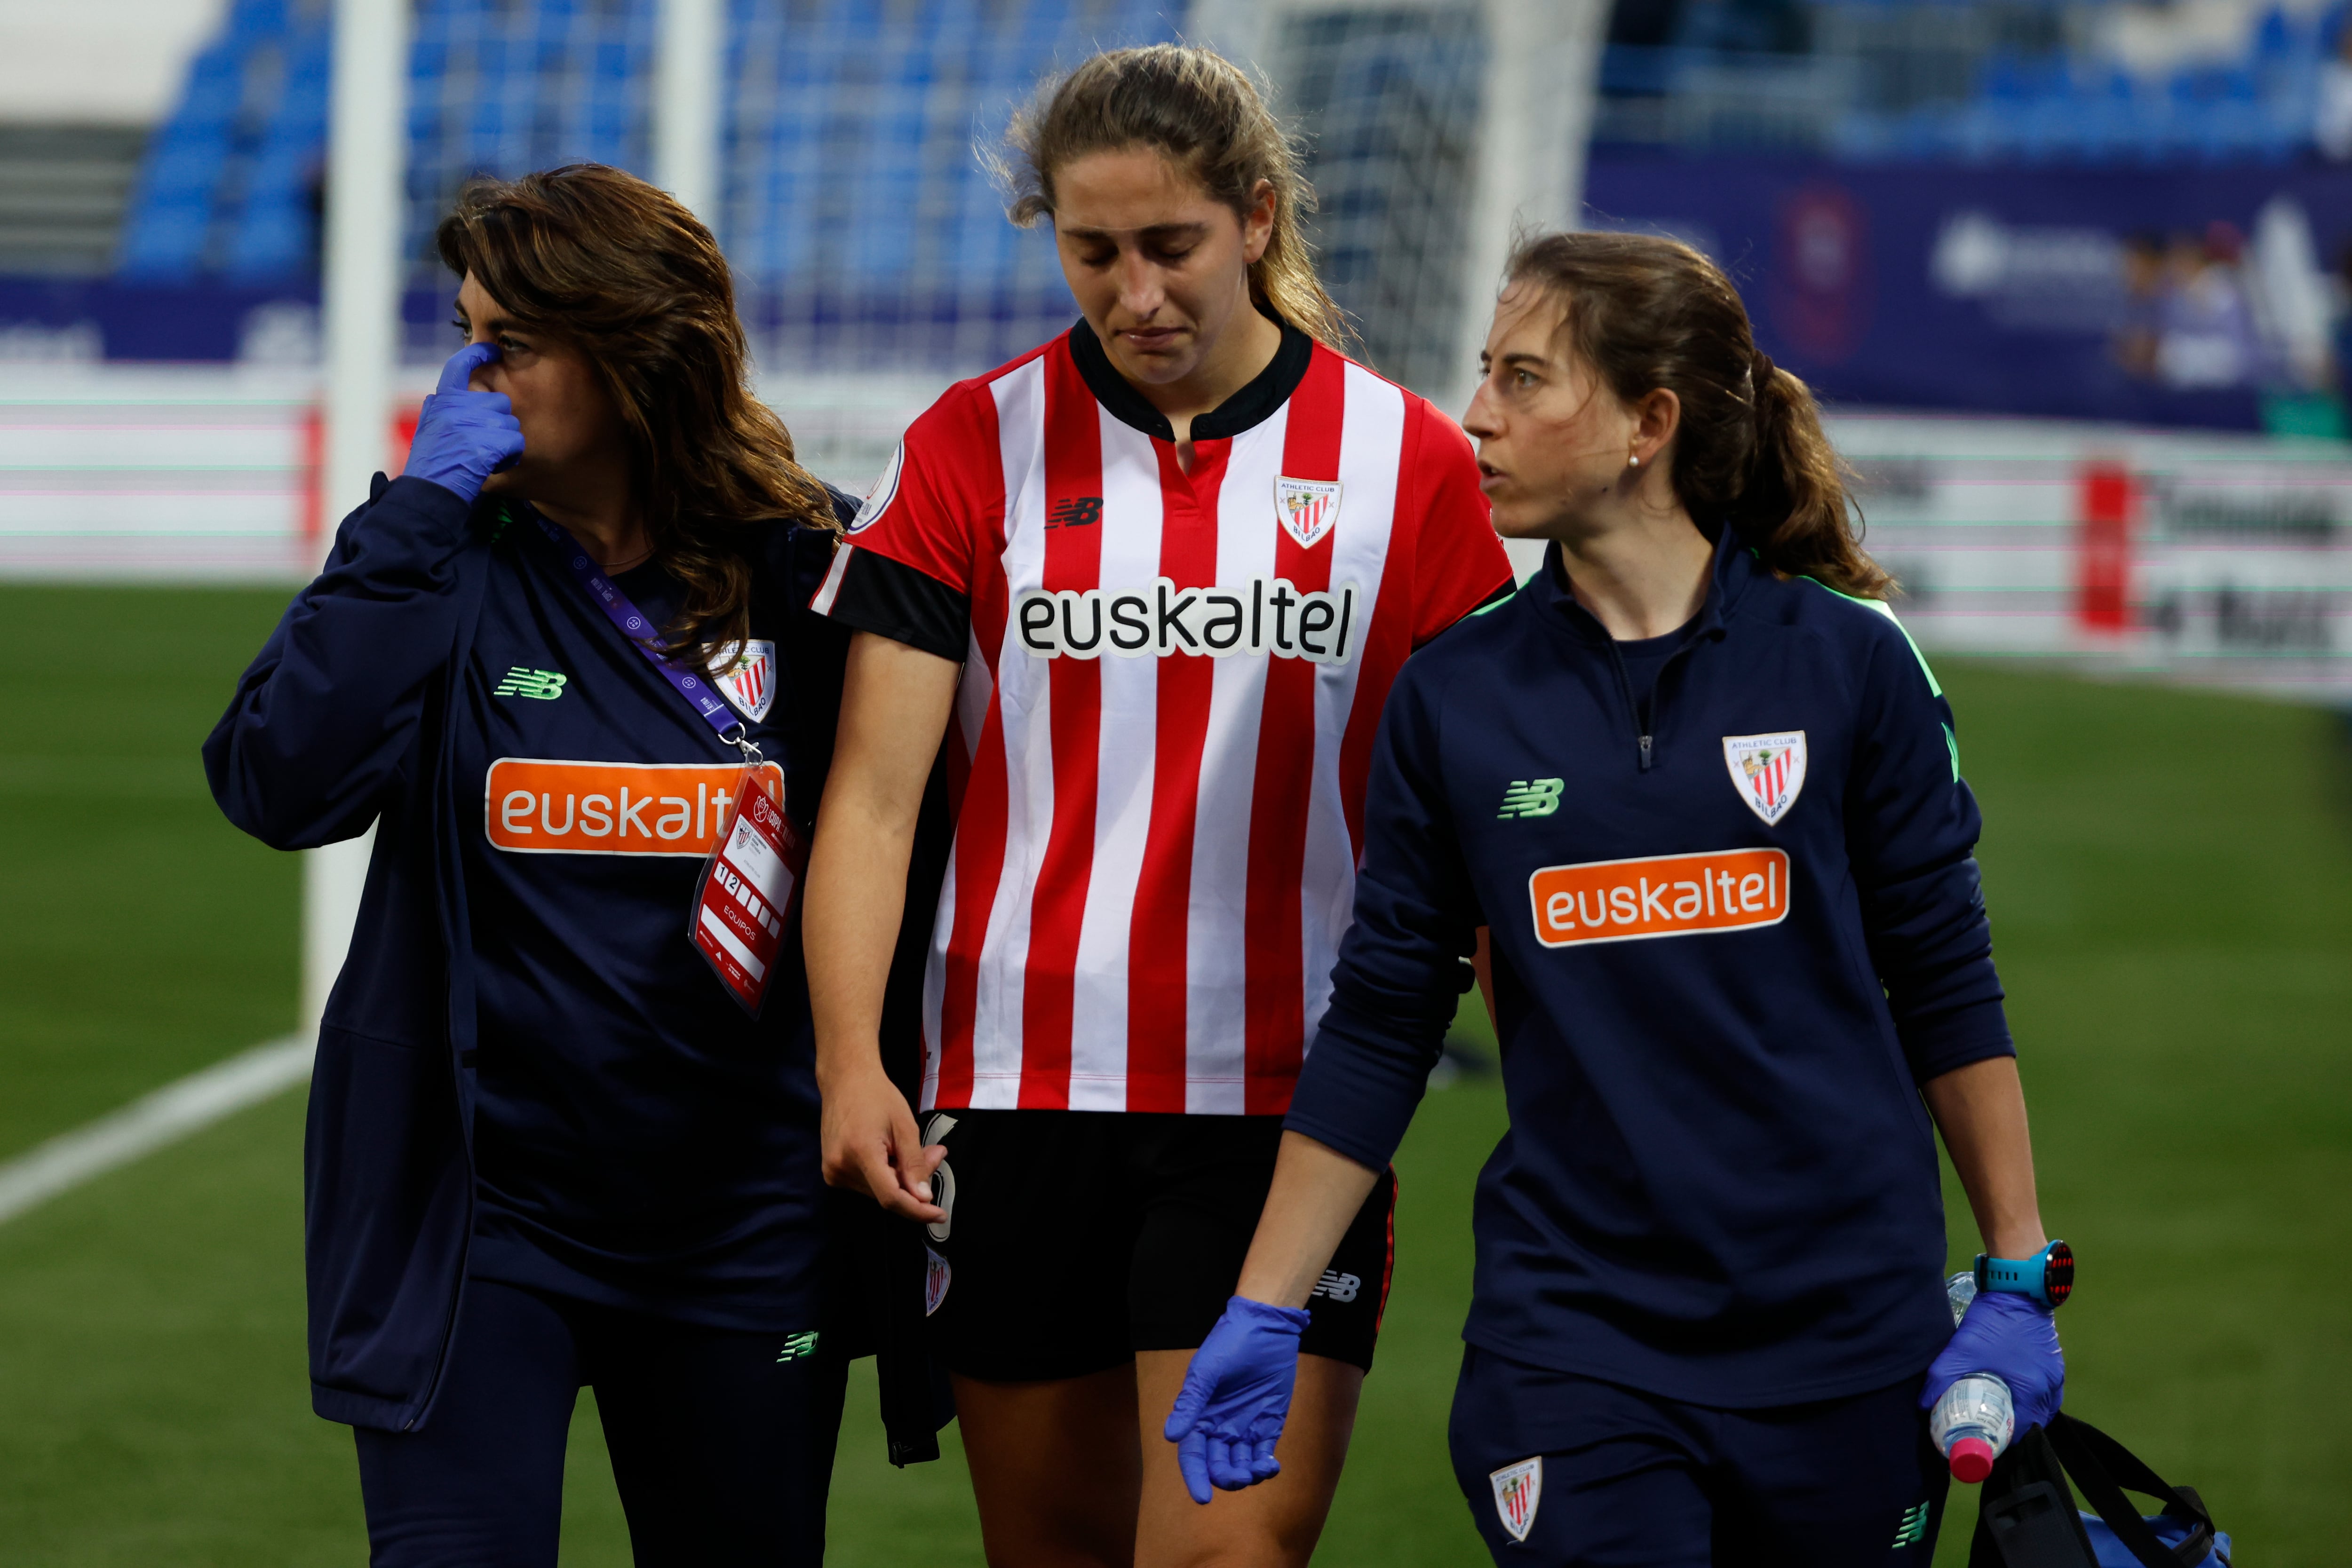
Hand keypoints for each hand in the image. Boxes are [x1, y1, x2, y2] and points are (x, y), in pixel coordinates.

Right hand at [403, 342, 523, 502]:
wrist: (428, 491)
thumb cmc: (429, 466)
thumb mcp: (428, 429)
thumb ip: (441, 409)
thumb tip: (446, 394)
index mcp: (442, 401)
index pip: (459, 366)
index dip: (478, 354)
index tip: (492, 349)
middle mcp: (458, 406)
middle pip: (500, 401)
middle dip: (498, 423)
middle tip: (481, 445)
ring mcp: (474, 423)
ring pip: (511, 423)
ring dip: (504, 442)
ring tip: (484, 458)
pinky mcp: (490, 442)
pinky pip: (517, 441)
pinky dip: (511, 456)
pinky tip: (495, 466)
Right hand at [817, 1061, 943, 1222]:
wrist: (844, 1080)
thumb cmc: (878, 1096)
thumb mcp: (905, 1125)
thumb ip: (915, 1163)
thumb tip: (924, 1198)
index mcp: (860, 1153)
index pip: (891, 1197)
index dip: (917, 1210)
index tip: (939, 1214)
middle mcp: (841, 1167)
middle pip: (886, 1194)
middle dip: (915, 1183)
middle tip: (935, 1154)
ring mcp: (832, 1171)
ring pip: (877, 1191)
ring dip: (901, 1177)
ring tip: (913, 1148)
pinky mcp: (831, 1172)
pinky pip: (866, 1184)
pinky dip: (885, 1175)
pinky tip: (892, 1153)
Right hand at [1162, 1296, 1310, 1504]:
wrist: (1265, 1326)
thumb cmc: (1230, 1343)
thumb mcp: (1207, 1371)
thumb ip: (1190, 1404)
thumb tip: (1171, 1436)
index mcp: (1199, 1415)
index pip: (1192, 1455)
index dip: (1195, 1478)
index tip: (1202, 1499)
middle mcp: (1219, 1426)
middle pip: (1216, 1465)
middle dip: (1225, 1478)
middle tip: (1238, 1478)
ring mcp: (1243, 1427)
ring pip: (1240, 1465)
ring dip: (1246, 1476)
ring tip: (1258, 1471)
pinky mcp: (1267, 1425)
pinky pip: (1263, 1455)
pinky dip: (1266, 1467)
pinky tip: (1270, 1467)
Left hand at [1922, 1290, 2064, 1433]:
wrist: (2016, 1287)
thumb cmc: (1993, 1322)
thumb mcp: (1961, 1351)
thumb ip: (1940, 1379)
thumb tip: (1924, 1405)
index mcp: (2034, 1391)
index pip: (2022, 1431)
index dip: (2002, 1439)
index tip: (1984, 1439)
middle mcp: (2051, 1387)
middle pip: (2034, 1421)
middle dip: (2012, 1427)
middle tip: (1988, 1427)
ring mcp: (2056, 1373)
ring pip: (2042, 1406)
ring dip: (2023, 1412)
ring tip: (1999, 1412)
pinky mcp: (2054, 1360)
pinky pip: (2046, 1390)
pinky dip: (2031, 1397)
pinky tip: (2012, 1391)